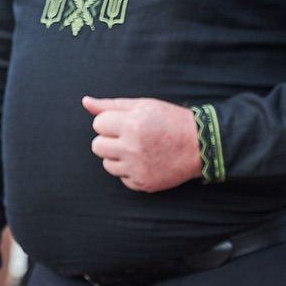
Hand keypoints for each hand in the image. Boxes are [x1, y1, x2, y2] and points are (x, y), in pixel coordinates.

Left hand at [82, 96, 201, 191]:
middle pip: (97, 146)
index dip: (111, 122)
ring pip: (107, 164)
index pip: (98, 124)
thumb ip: (111, 105)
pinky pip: (122, 178)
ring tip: (138, 150)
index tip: (126, 123)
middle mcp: (132, 147)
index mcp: (132, 124)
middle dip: (110, 140)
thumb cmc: (170, 121)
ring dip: (118, 157)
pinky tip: (147, 161)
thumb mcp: (144, 105)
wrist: (200, 145)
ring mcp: (137, 168)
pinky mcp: (142, 183)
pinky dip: (131, 170)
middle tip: (130, 137)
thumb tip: (85, 102)